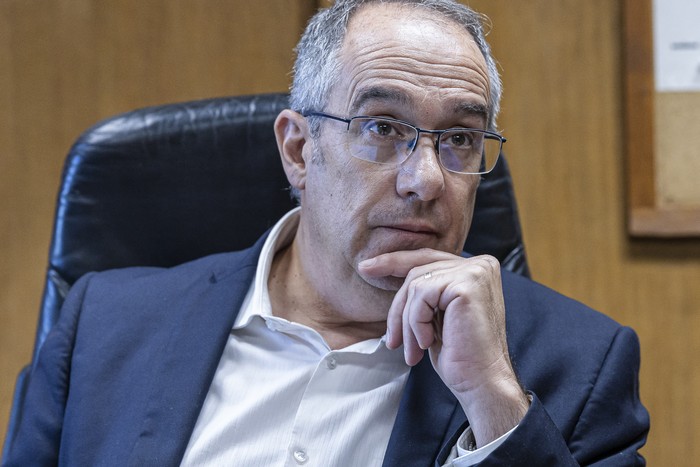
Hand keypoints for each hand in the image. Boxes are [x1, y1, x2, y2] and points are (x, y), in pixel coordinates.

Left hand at [358, 248, 528, 445]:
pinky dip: (417, 323)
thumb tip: (381, 267)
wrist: (481, 382)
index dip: (393, 262)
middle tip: (391, 340)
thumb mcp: (437, 314)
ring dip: (407, 323)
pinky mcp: (467, 284)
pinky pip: (422, 295)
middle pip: (417, 271)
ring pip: (415, 285)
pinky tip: (427, 343)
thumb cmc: (459, 354)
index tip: (366, 268)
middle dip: (398, 308)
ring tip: (413, 351)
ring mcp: (475, 271)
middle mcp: (479, 264)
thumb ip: (424, 290)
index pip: (426, 258)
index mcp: (476, 268)